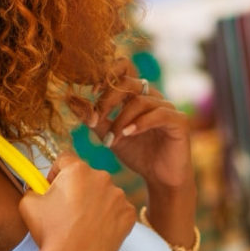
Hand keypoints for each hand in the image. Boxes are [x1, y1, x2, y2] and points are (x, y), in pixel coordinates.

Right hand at [19, 151, 134, 250]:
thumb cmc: (49, 232)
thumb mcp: (28, 204)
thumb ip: (34, 188)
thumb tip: (40, 189)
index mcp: (77, 169)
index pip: (65, 160)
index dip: (56, 173)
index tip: (52, 189)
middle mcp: (102, 177)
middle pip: (87, 177)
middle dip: (78, 189)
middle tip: (68, 211)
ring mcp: (119, 196)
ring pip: (104, 194)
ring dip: (95, 203)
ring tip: (84, 224)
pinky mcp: (129, 215)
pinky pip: (118, 211)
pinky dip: (109, 218)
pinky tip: (97, 231)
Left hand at [68, 57, 193, 192]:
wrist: (161, 178)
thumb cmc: (138, 155)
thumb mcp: (111, 136)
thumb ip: (95, 120)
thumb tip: (70, 101)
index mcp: (137, 96)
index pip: (123, 72)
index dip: (107, 76)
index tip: (91, 92)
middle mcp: (153, 97)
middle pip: (129, 83)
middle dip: (108, 99)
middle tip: (96, 118)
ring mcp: (167, 107)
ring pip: (140, 101)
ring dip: (121, 119)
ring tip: (112, 139)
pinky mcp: (179, 121)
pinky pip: (159, 114)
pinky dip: (140, 123)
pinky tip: (128, 134)